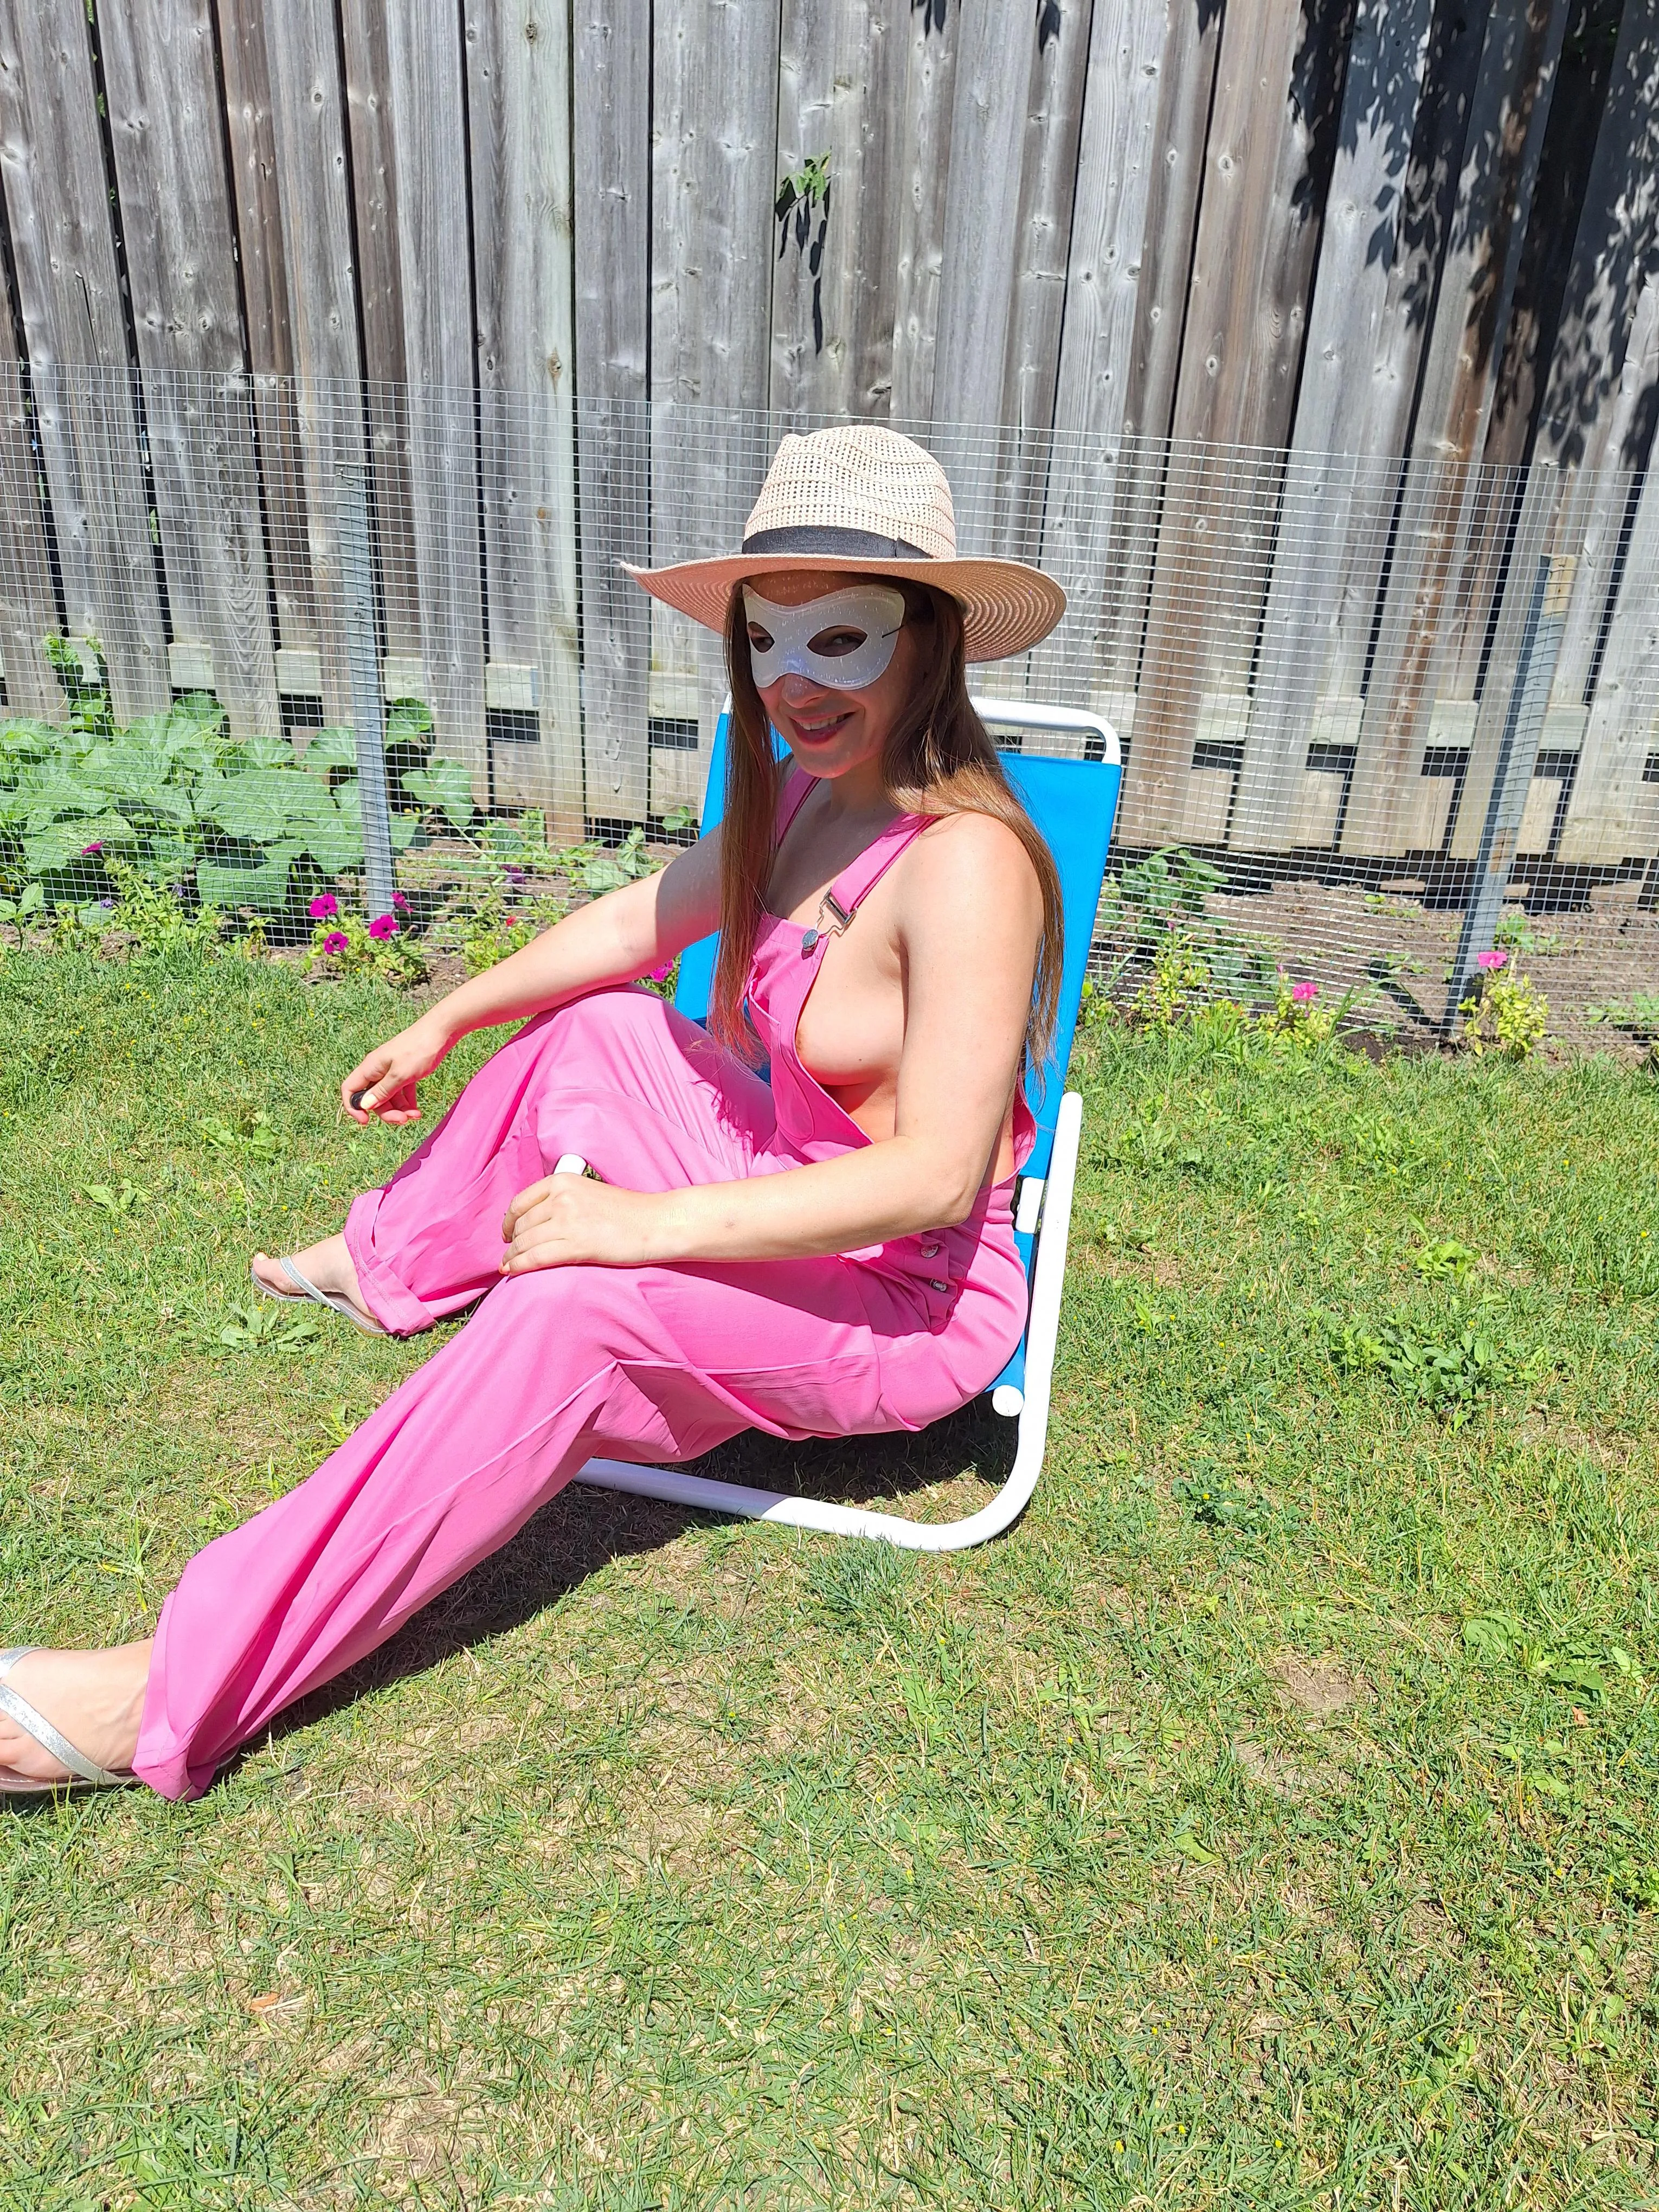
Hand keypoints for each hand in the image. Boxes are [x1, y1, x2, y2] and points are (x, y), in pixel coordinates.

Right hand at [340, 1013, 451, 1124]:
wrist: (441, 1031)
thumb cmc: (419, 1050)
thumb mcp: (400, 1075)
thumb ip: (382, 1091)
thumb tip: (364, 1106)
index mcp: (370, 1067)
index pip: (350, 1089)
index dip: (353, 1107)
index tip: (366, 1121)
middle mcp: (378, 1069)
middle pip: (372, 1097)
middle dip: (386, 1112)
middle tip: (403, 1120)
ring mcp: (392, 1070)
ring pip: (388, 1096)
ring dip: (399, 1110)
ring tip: (415, 1116)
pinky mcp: (405, 1071)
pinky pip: (401, 1091)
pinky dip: (407, 1102)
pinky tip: (417, 1111)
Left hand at [500, 1173, 666, 1274]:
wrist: (655, 1222)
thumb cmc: (629, 1211)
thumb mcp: (589, 1193)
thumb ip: (564, 1200)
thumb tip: (538, 1221)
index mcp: (563, 1181)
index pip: (521, 1202)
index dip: (508, 1221)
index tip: (507, 1232)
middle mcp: (561, 1198)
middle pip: (521, 1224)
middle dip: (512, 1242)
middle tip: (510, 1254)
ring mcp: (567, 1221)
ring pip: (525, 1242)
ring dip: (513, 1256)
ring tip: (508, 1265)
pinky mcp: (576, 1245)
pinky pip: (536, 1257)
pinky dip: (519, 1265)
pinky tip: (512, 1271)